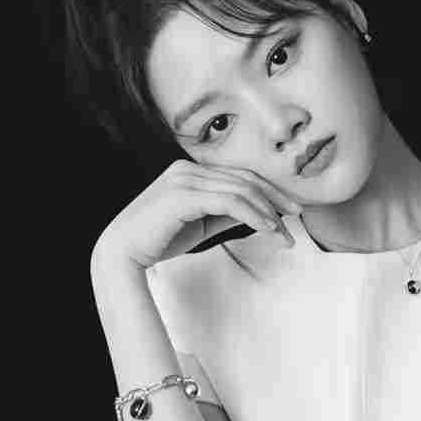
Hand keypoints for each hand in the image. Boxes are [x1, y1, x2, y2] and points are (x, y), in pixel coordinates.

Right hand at [91, 160, 303, 273]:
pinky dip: (252, 214)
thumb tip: (256, 214)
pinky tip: (267, 228)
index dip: (267, 191)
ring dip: (267, 211)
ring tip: (284, 232)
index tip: (289, 209)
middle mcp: (187, 169)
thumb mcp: (200, 224)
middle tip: (297, 215)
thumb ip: (224, 214)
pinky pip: (228, 201)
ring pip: (239, 189)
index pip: (238, 176)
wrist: (123, 251)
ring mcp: (184, 179)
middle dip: (274, 198)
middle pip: (243, 179)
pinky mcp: (183, 195)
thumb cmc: (159, 239)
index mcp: (190, 171)